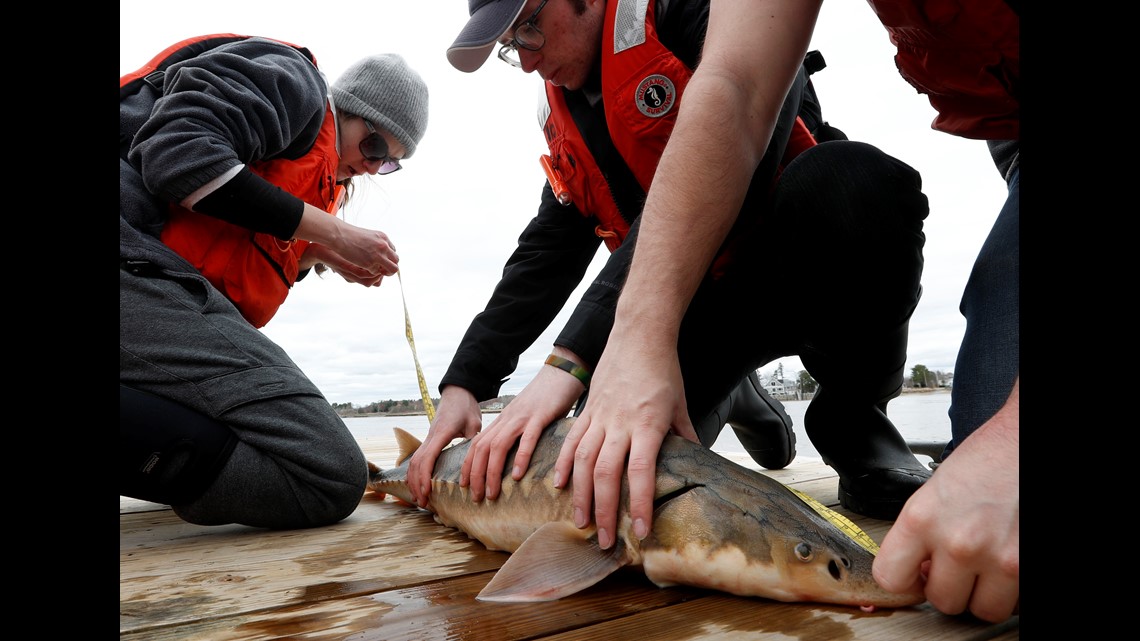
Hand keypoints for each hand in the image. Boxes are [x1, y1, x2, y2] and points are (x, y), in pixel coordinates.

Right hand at [294, 203, 398, 284]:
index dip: (387, 257)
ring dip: (386, 272)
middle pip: (396, 260)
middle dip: (390, 266)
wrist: (339, 235)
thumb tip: (380, 250)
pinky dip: (372, 273)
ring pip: (392, 269)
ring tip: (376, 272)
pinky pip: (377, 273)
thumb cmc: (349, 235)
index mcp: (383, 237)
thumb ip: (375, 243)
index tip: (380, 260)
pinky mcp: (370, 263)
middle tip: (381, 269)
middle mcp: (384, 246)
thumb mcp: (367, 235)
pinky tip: (364, 270)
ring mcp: (378, 255)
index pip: (392, 251)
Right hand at [406, 387, 481, 506]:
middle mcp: (430, 436)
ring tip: (418, 498)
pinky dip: (414, 472)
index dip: (425, 477)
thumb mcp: (474, 423)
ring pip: (413, 461)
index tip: (427, 493)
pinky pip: (417, 457)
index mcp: (441, 433)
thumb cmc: (466, 407)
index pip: (428, 457)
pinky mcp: (429, 439)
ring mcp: (427, 437)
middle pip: (416, 463)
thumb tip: (477, 462)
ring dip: (413, 480)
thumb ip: (473, 441)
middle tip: (423, 503)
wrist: (458, 392)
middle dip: (417, 484)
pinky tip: (416, 484)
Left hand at [459, 355, 585, 501]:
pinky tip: (518, 475)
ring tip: (492, 494)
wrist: (562, 372)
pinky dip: (520, 457)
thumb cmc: (547, 398)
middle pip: (482, 448)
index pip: (477, 445)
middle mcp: (508, 419)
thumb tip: (513, 458)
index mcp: (504, 421)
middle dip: (475, 475)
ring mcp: (522, 417)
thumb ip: (518, 434)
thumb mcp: (526, 417)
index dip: (468, 466)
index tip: (464, 486)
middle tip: (475, 498)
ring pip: (498, 446)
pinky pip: (527, 438)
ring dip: (492, 472)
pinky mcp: (540, 415)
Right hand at [554, 340, 697, 549]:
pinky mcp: (587, 409)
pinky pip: (570, 440)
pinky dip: (562, 464)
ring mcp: (599, 416)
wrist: (639, 334)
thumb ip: (686, 436)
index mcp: (647, 425)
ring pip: (582, 461)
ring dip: (580, 495)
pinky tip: (558, 485)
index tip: (639, 531)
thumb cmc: (664, 370)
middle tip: (604, 541)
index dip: (638, 504)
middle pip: (605, 473)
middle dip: (604, 511)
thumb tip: (698, 461)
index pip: (641, 472)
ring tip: (581, 522)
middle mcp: (619, 423)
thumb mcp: (681, 405)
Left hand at [873, 379, 1019, 622]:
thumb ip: (921, 535)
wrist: (1023, 443)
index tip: (914, 575)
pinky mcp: (1029, 567)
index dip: (903, 580)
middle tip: (956, 566)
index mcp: (922, 518)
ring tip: (984, 565)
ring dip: (982, 593)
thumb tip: (921, 573)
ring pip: (982, 610)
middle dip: (948, 586)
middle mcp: (959, 542)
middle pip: (942, 602)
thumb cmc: (984, 461)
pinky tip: (1006, 561)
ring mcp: (1000, 558)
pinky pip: (1015, 602)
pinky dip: (1011, 590)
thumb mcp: (933, 493)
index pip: (890, 578)